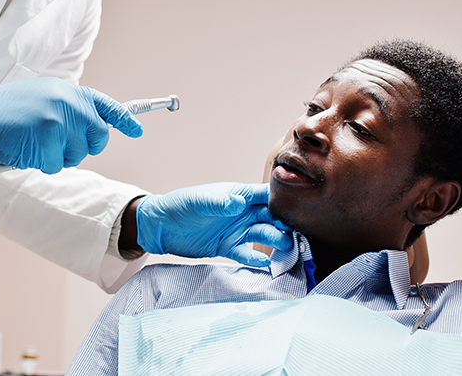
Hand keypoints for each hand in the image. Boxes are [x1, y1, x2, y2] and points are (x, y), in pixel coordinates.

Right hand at [0, 78, 142, 172]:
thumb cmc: (4, 111)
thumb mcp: (42, 97)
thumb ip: (67, 108)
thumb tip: (91, 126)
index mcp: (68, 91)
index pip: (106, 106)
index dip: (125, 120)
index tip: (137, 130)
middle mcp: (68, 101)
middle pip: (98, 138)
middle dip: (81, 147)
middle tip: (55, 144)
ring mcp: (58, 118)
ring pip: (76, 156)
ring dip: (55, 157)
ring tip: (32, 141)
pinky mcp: (46, 137)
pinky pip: (54, 165)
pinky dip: (38, 164)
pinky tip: (23, 149)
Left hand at [135, 183, 291, 266]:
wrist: (161, 227)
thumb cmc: (180, 206)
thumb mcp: (199, 201)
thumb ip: (219, 202)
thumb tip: (238, 202)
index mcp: (239, 195)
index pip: (268, 196)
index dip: (284, 202)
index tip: (300, 211)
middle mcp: (243, 213)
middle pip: (273, 218)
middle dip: (286, 226)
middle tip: (298, 237)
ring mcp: (238, 231)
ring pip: (265, 237)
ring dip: (276, 244)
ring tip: (285, 253)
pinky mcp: (230, 248)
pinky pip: (249, 255)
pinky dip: (258, 260)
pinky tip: (266, 265)